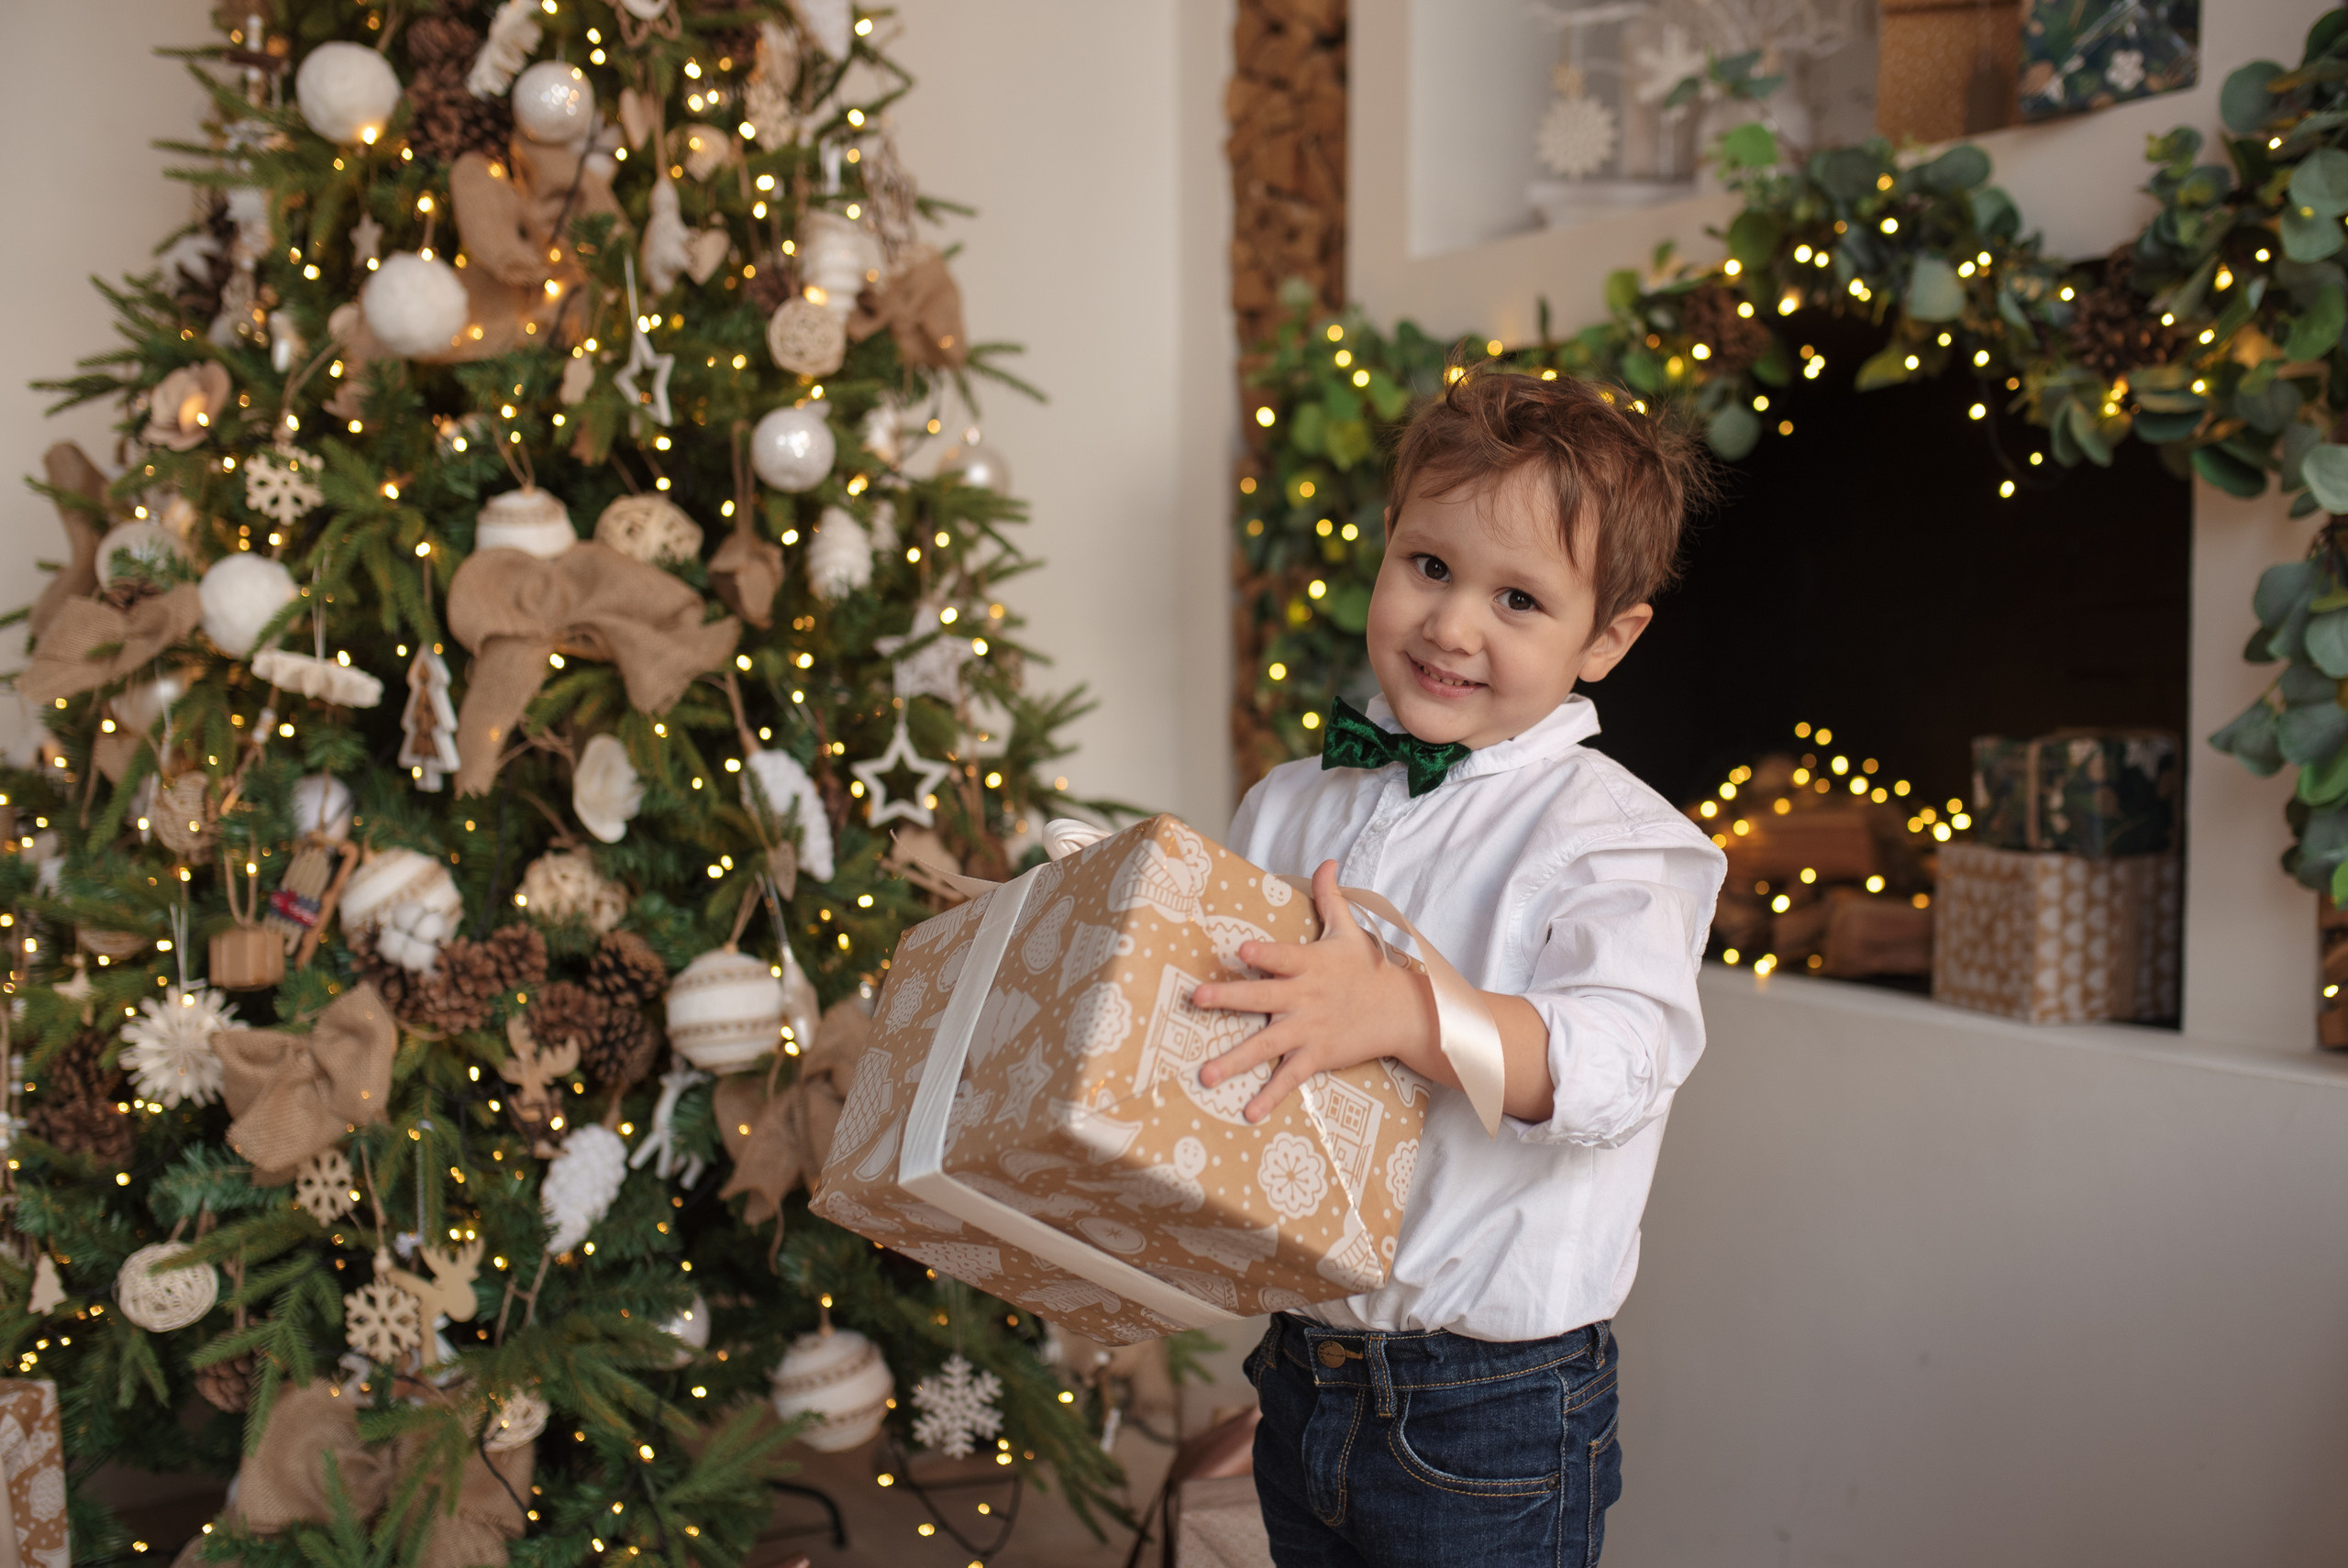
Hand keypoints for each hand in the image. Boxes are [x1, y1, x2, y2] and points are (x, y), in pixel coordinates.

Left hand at [1191, 860, 1439, 1122]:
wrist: (1403, 1010)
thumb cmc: (1369, 966)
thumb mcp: (1350, 929)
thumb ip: (1330, 897)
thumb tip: (1327, 861)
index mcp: (1309, 964)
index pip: (1282, 956)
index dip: (1263, 955)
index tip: (1240, 952)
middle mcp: (1304, 998)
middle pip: (1262, 998)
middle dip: (1229, 999)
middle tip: (1197, 999)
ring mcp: (1309, 1030)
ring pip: (1266, 1045)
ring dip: (1235, 1060)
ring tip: (1205, 1074)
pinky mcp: (1317, 1055)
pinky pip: (1290, 1078)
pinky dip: (1270, 1096)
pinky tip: (1248, 1112)